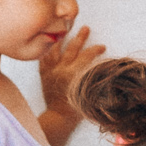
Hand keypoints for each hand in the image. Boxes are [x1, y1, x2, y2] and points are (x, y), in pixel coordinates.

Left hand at [40, 25, 107, 143]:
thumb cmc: (76, 109)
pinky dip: (46, 51)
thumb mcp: (89, 92)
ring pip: (55, 50)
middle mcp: (62, 70)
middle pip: (72, 49)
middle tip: (85, 28)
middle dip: (80, 37)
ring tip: (64, 30)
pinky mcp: (44, 75)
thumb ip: (94, 78)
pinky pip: (43, 59)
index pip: (87, 56)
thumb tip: (102, 67)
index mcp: (74, 74)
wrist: (59, 117)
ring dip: (61, 40)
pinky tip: (48, 45)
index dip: (96, 49)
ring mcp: (51, 71)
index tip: (102, 47)